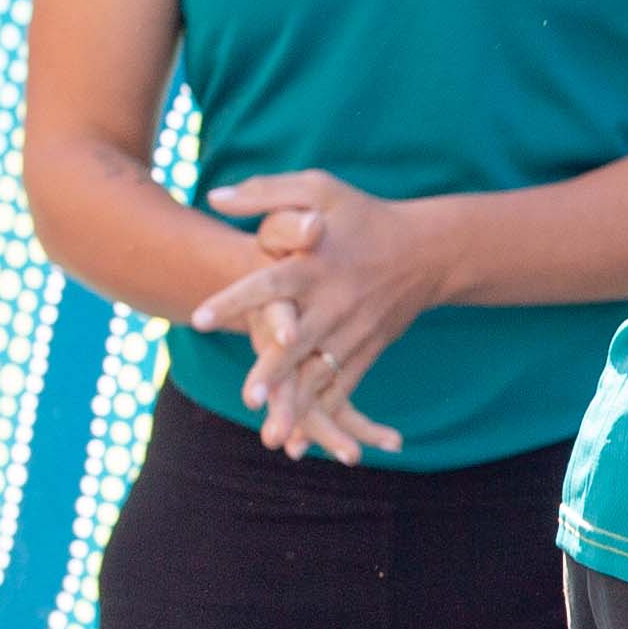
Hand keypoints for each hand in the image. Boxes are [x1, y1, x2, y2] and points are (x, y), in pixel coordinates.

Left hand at [191, 169, 449, 452]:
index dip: (234, 301)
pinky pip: (343, 387)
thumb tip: (213, 197)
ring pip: (320, 374)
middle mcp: (334, 303)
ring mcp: (353, 331)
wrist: (430, 251)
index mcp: (316, 265)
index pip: (268, 285)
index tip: (197, 317)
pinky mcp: (367, 350)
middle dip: (273, 371)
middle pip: (297, 342)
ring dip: (298, 404)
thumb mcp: (321, 188)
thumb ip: (266, 192)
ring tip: (272, 432)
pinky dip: (323, 414)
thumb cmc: (366, 217)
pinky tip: (297, 440)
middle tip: (248, 397)